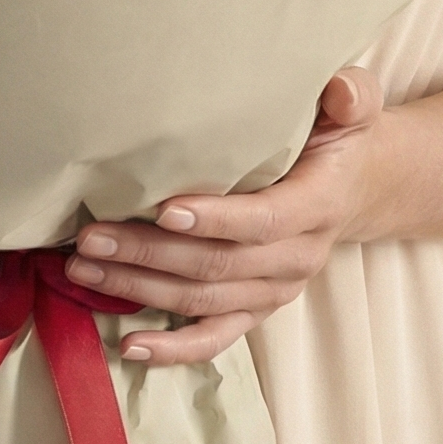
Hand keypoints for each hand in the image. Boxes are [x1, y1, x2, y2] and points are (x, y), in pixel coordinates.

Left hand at [65, 66, 386, 366]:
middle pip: (217, 265)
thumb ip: (351, 95)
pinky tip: (127, 346)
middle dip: (150, 253)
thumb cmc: (338, 137)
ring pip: (203, 302)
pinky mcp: (256, 309)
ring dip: (140, 290)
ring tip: (84, 270)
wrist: (358, 186)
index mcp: (317, 207)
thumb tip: (341, 93)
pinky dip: (171, 349)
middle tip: (92, 237)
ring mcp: (274, 291)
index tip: (163, 210)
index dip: (216, 220)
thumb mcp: (353, 107)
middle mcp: (297, 259)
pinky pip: (214, 338)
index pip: (264, 221)